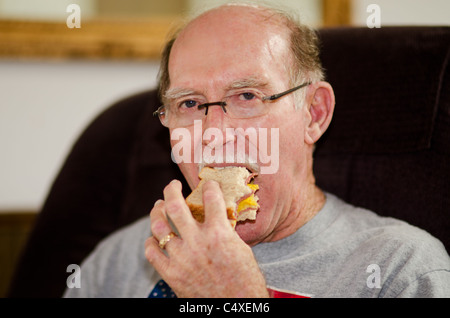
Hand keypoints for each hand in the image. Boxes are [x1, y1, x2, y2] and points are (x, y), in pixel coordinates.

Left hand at [144, 179, 268, 297]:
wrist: (236, 307)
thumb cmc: (245, 280)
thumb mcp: (241, 248)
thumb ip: (225, 230)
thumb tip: (218, 215)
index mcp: (219, 233)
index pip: (211, 198)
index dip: (209, 186)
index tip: (208, 183)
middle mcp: (197, 242)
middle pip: (174, 206)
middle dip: (171, 190)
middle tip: (172, 185)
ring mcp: (181, 258)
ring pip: (159, 226)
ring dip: (156, 212)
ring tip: (158, 206)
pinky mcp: (171, 274)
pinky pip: (151, 252)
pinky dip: (151, 242)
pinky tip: (154, 238)